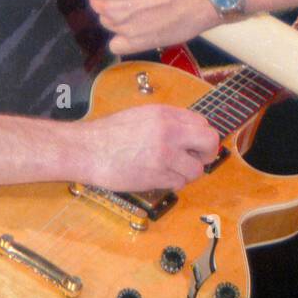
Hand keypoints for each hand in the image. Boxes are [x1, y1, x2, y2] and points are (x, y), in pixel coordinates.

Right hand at [84, 104, 220, 190]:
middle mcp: (169, 132)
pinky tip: (158, 177)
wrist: (87, 149)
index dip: (201, 137)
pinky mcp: (157, 175)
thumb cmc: (109, 134)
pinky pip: (179, 183)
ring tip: (169, 171)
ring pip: (196, 170)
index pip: (203, 123)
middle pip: (210, 142)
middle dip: (207, 154)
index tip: (195, 146)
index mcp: (166, 114)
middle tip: (196, 160)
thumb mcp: (142, 115)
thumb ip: (168, 121)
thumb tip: (191, 132)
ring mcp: (165, 154)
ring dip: (186, 173)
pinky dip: (172, 183)